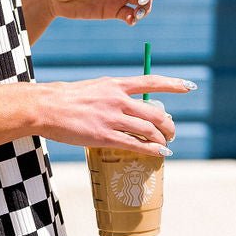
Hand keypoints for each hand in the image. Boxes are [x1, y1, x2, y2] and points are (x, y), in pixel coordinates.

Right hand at [37, 73, 196, 155]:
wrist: (45, 107)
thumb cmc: (67, 98)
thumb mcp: (95, 88)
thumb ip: (114, 96)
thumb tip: (131, 108)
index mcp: (115, 84)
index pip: (151, 81)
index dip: (174, 84)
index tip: (190, 87)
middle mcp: (118, 99)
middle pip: (156, 112)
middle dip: (169, 124)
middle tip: (171, 132)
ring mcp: (112, 118)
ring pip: (149, 130)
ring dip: (162, 139)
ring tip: (166, 145)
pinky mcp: (104, 136)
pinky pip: (136, 145)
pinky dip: (153, 150)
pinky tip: (161, 153)